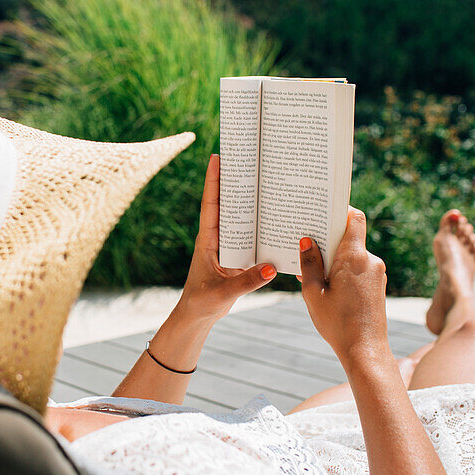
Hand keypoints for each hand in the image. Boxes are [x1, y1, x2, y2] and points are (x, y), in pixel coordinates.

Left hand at [178, 154, 275, 323]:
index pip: (210, 205)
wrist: (198, 316)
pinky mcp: (237, 257)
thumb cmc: (202, 303)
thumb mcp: (223, 293)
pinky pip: (250, 236)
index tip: (216, 157)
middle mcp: (217, 238)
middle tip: (246, 157)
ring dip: (250, 201)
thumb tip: (272, 267)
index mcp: (207, 240)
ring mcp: (227, 246)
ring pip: (240, 218)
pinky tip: (276, 216)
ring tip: (264, 177)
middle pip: (226, 204)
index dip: (213, 181)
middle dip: (234, 181)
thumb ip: (247, 282)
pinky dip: (261, 226)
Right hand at [299, 207, 389, 368]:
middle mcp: (370, 260)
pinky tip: (327, 284)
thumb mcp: (313, 293)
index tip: (323, 211)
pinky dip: (344, 270)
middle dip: (329, 238)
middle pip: (350, 236)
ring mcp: (377, 273)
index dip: (340, 210)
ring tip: (313, 268)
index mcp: (355, 257)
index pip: (354, 218)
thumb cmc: (337, 323)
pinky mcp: (378, 285)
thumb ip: (309, 264)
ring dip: (335, 257)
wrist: (366, 350)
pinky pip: (359, 268)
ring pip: (353, 254)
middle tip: (307, 241)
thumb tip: (306, 241)